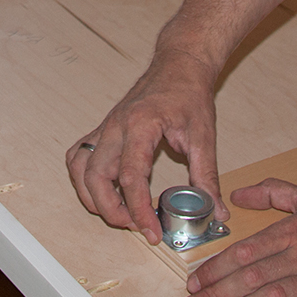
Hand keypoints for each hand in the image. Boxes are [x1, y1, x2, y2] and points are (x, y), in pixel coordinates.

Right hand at [66, 48, 221, 244]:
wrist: (179, 64)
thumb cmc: (189, 94)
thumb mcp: (204, 135)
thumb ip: (207, 176)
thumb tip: (217, 211)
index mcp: (140, 125)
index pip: (130, 176)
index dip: (138, 209)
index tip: (151, 231)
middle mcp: (116, 126)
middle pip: (95, 176)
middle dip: (111, 210)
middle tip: (136, 226)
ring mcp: (105, 127)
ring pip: (80, 169)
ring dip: (92, 197)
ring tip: (120, 212)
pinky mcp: (103, 129)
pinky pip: (79, 157)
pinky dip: (85, 179)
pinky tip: (105, 190)